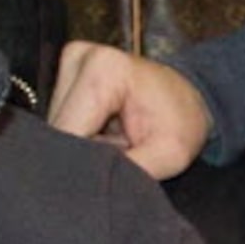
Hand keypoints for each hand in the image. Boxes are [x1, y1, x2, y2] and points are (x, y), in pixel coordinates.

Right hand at [47, 42, 211, 179]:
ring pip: (57, 125)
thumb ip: (126, 171)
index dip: (85, 163)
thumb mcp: (168, 155)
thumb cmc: (182, 124)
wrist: (188, 98)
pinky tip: (103, 131)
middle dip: (84, 151)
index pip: (68, 133)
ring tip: (116, 139)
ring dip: (82, 143)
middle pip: (58, 128)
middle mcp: (78, 56)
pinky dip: (80, 133)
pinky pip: (61, 118)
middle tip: (122, 150)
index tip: (114, 167)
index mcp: (103, 69)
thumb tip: (85, 187)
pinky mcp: (66, 72)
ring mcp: (70, 61)